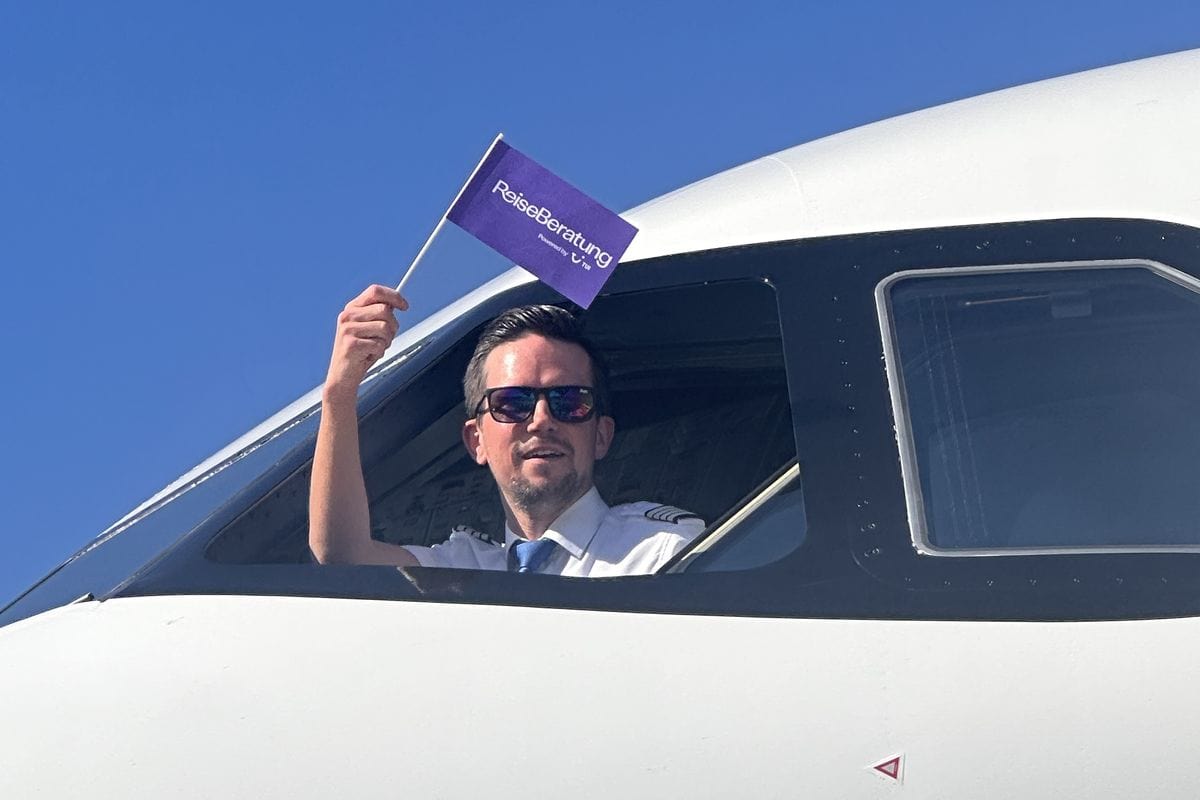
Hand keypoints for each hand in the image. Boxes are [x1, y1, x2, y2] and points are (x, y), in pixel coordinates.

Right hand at [324, 284, 407, 404]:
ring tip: (375, 348)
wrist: (343, 376)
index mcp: (352, 308)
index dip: (394, 296)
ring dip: (386, 341)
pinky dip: (379, 353)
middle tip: (386, 339)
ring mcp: (347, 329)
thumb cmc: (361, 352)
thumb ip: (379, 315)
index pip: (375, 291)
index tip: (405, 306)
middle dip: (393, 326)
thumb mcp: (370, 329)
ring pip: (385, 327)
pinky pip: (380, 344)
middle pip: (384, 310)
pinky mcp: (351, 344)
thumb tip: (396, 304)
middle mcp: (347, 315)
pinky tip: (368, 356)